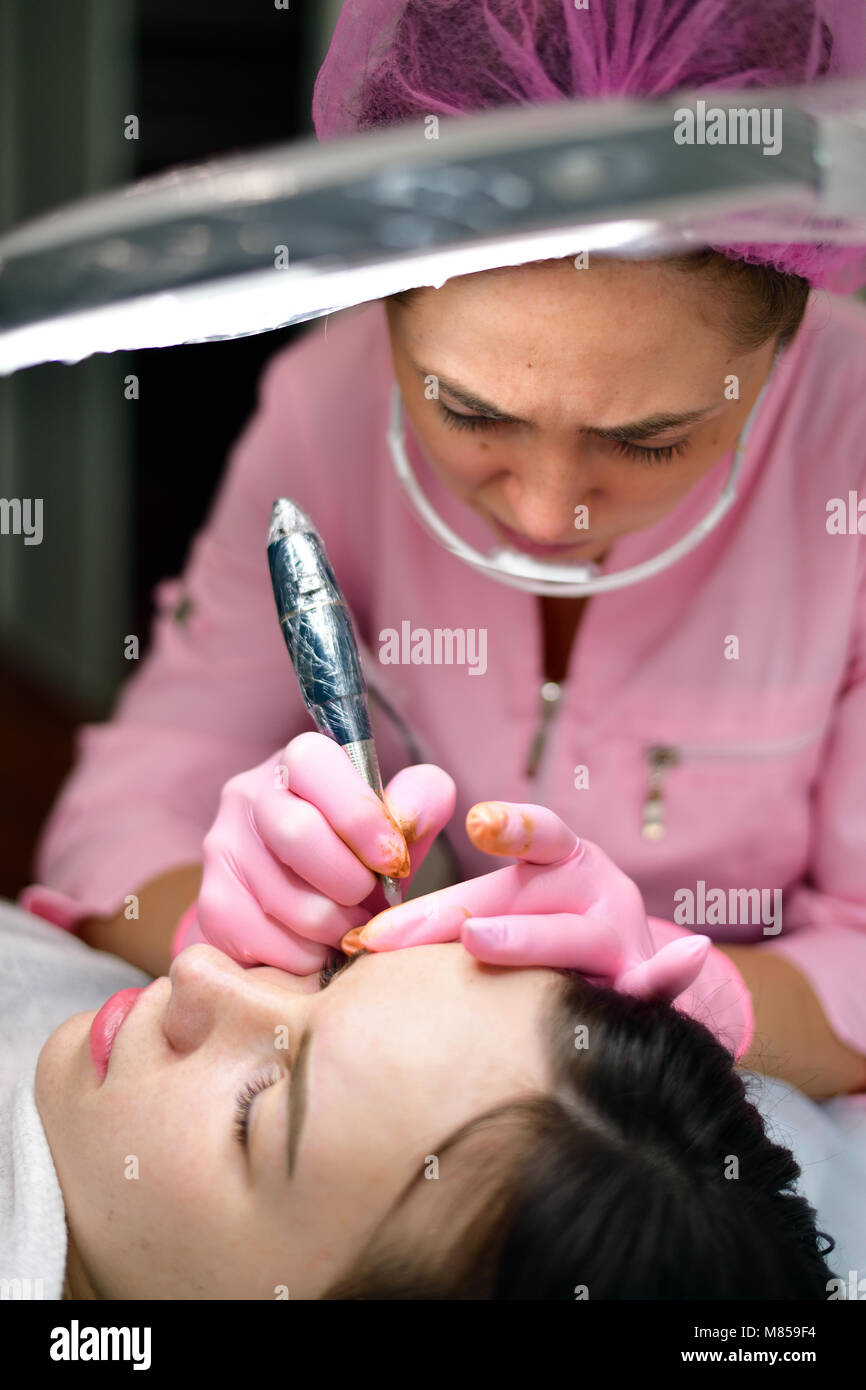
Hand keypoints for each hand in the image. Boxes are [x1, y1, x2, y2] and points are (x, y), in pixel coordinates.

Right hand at [178, 731, 455, 971]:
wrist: (312, 897)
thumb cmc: (364, 849)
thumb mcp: (402, 817)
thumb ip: (421, 800)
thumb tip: (405, 817)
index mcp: (298, 760)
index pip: (315, 766)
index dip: (360, 817)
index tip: (393, 861)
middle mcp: (248, 794)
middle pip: (296, 833)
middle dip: (350, 881)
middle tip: (371, 900)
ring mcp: (222, 848)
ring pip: (285, 900)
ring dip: (335, 928)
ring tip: (352, 926)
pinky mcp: (213, 904)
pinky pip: (264, 943)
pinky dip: (307, 956)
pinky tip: (320, 944)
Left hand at [347, 800, 708, 1000]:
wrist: (626, 981)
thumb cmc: (544, 936)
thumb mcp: (505, 908)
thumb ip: (446, 914)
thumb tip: (354, 941)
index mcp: (565, 859)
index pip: (539, 836)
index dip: (511, 825)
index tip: (474, 822)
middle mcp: (599, 889)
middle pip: (528, 895)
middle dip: (456, 915)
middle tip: (395, 932)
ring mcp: (623, 938)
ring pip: (571, 938)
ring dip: (525, 940)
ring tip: (478, 942)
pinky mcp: (640, 986)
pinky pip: (660, 984)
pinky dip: (672, 974)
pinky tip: (686, 958)